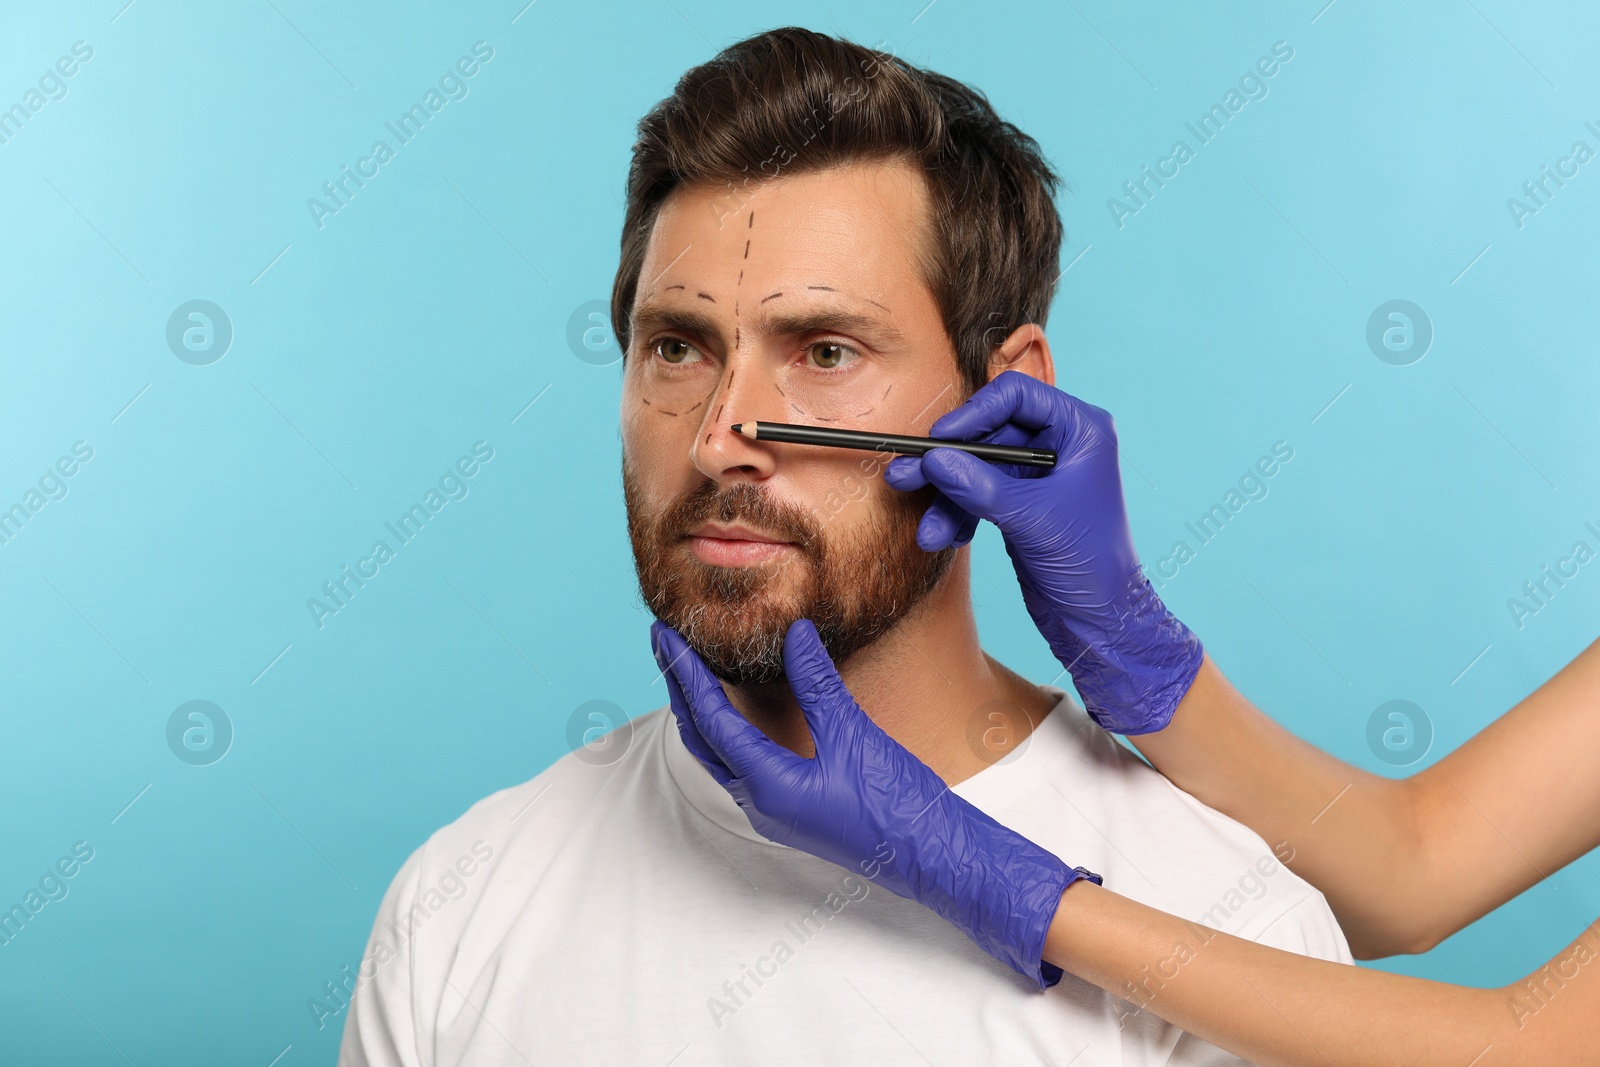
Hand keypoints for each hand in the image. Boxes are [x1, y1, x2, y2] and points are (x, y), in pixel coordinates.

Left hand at [649, 616, 1099, 989]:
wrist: (935, 857)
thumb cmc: (897, 805)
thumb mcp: (856, 735)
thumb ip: (819, 685)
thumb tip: (795, 633)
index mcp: (767, 786)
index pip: (710, 720)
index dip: (685, 673)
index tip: (665, 634)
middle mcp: (760, 803)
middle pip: (701, 739)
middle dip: (679, 690)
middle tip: (665, 643)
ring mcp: (774, 812)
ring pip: (718, 757)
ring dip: (699, 713)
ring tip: (689, 672)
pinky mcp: (793, 813)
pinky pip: (742, 767)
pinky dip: (727, 733)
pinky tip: (738, 714)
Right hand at [883, 370, 1202, 734]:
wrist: (1100, 621)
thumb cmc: (1090, 564)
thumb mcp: (1031, 518)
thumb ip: (980, 486)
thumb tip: (935, 460)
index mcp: (1080, 430)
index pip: (1016, 396)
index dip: (973, 414)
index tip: (938, 441)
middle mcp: (1060, 444)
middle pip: (989, 433)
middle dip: (949, 463)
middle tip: (906, 474)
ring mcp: (1039, 475)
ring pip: (978, 468)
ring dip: (947, 497)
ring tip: (927, 527)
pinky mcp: (1021, 503)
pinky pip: (979, 494)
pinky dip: (959, 513)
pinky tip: (943, 536)